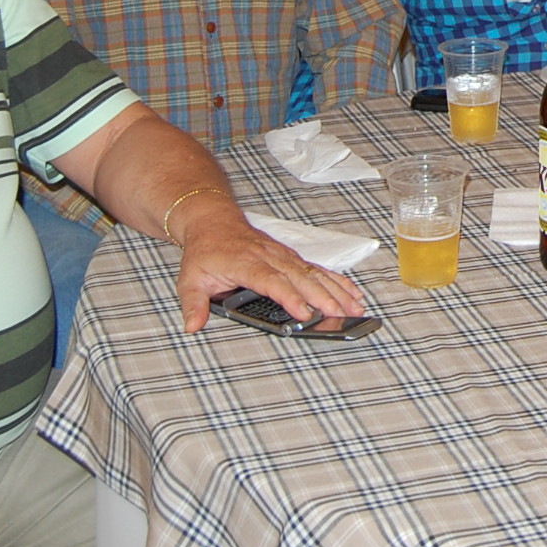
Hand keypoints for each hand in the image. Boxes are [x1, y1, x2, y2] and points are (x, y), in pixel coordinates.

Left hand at [170, 197, 363, 333]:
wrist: (213, 220)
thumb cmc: (205, 250)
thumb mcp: (190, 278)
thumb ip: (193, 303)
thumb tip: (192, 325)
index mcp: (246, 263)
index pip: (272, 282)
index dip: (290, 297)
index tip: (305, 313)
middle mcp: (269, 258)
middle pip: (302, 278)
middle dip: (325, 297)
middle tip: (343, 315)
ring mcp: (283, 256)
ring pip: (314, 274)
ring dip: (337, 290)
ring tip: (355, 307)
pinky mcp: (291, 257)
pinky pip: (317, 269)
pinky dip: (336, 281)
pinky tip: (351, 292)